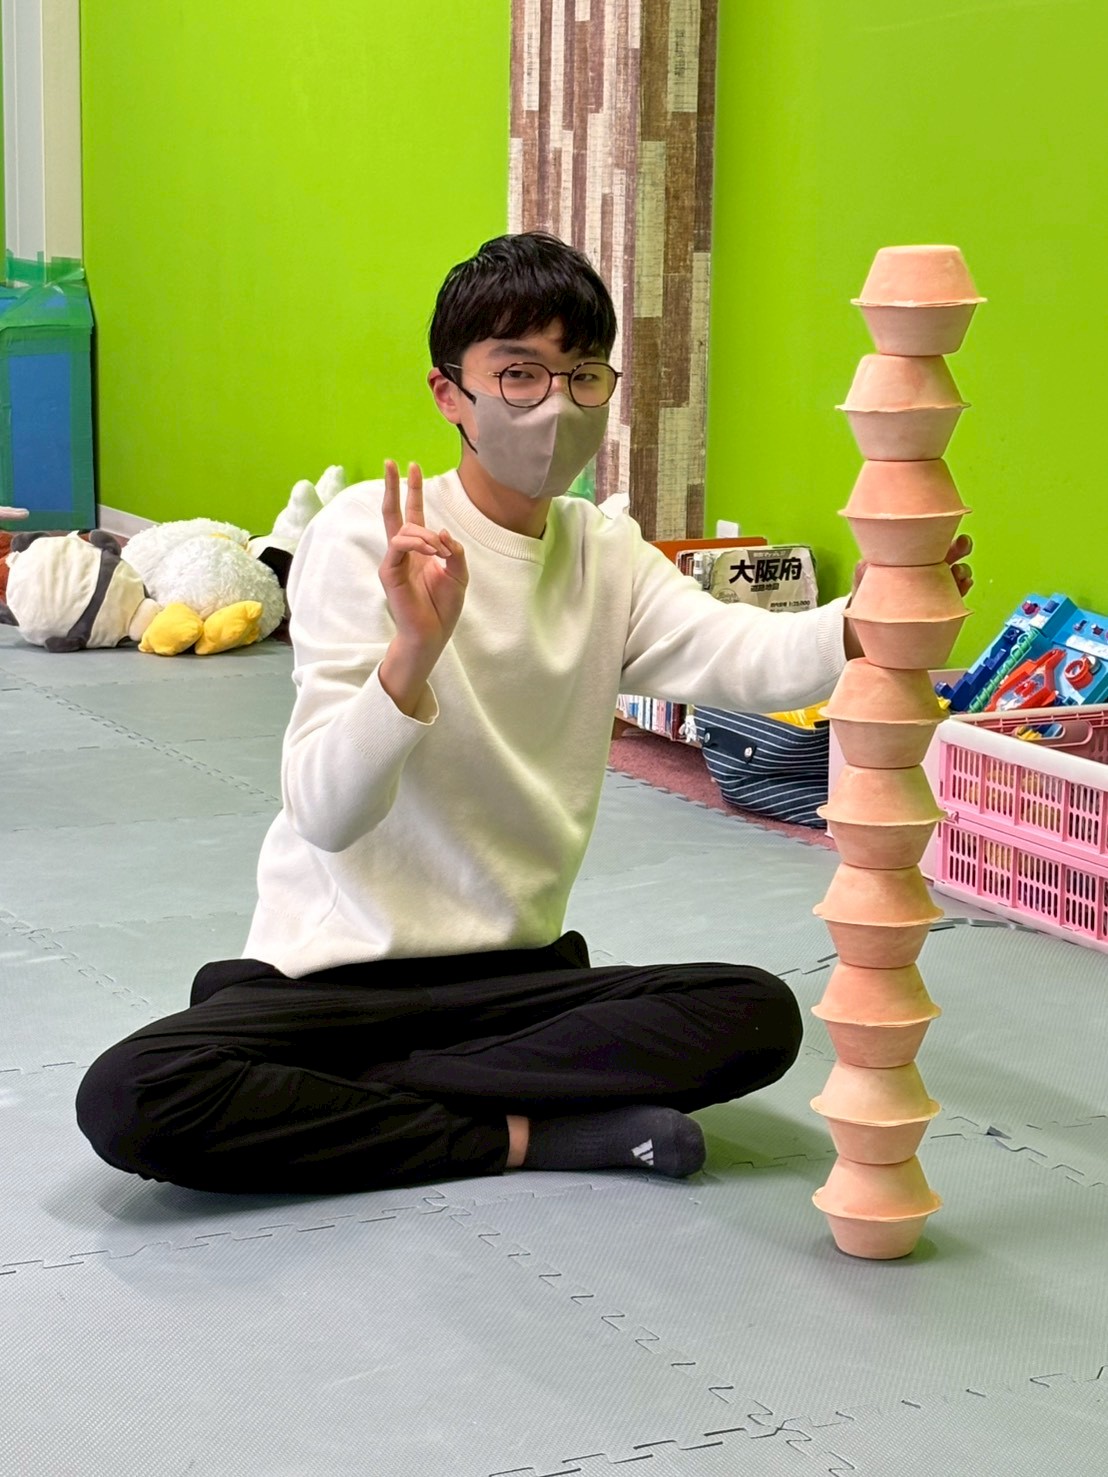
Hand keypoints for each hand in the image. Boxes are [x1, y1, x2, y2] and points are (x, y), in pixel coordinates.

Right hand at [379, 460, 467, 653]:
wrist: (432, 633)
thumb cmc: (444, 607)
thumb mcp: (459, 574)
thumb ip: (454, 550)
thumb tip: (441, 533)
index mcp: (420, 550)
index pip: (414, 514)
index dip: (413, 490)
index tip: (412, 467)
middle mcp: (405, 552)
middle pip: (395, 513)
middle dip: (393, 486)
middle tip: (390, 462)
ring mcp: (394, 561)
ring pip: (404, 529)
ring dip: (426, 535)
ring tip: (440, 551)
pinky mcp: (389, 572)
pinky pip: (398, 545)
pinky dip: (416, 543)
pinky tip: (430, 552)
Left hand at [850, 534, 974, 600]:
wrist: (871, 617)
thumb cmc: (869, 590)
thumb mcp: (864, 576)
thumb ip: (865, 568)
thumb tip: (865, 562)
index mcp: (913, 554)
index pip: (930, 540)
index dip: (943, 533)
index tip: (949, 530)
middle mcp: (928, 566)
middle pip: (951, 551)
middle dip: (961, 546)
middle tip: (963, 545)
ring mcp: (936, 583)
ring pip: (958, 571)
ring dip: (963, 569)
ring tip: (959, 574)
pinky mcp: (942, 601)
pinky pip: (957, 594)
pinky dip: (964, 587)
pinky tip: (965, 585)